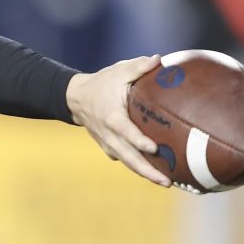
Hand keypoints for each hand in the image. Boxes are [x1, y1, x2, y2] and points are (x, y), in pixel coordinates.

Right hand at [66, 55, 171, 187]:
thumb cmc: (101, 83)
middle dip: (147, 170)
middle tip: (167, 182)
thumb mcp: (118, 71)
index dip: (139, 141)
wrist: (76, 98)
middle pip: (129, 157)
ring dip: (145, 174)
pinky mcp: (109, 148)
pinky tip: (156, 173)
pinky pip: (125, 160)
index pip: (126, 132)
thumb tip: (160, 60)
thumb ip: (138, 66)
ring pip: (128, 162)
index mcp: (112, 116)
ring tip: (166, 183)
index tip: (154, 148)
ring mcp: (108, 144)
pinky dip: (139, 167)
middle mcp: (109, 134)